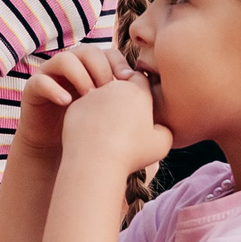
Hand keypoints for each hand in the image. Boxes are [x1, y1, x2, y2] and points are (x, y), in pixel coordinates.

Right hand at [16, 46, 136, 158]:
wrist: (59, 153)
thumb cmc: (93, 135)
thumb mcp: (115, 120)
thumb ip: (136, 110)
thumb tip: (166, 106)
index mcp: (94, 71)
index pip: (109, 54)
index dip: (119, 64)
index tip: (128, 83)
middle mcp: (73, 68)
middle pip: (88, 50)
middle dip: (101, 68)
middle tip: (107, 90)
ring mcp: (52, 76)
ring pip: (64, 59)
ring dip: (79, 75)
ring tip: (88, 96)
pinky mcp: (33, 90)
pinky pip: (41, 80)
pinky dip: (54, 88)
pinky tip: (67, 103)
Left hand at [58, 72, 173, 175]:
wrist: (95, 161)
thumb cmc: (131, 154)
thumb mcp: (161, 145)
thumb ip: (165, 130)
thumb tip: (160, 127)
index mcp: (137, 92)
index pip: (141, 79)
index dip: (142, 92)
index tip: (141, 108)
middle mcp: (114, 87)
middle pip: (120, 85)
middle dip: (122, 99)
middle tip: (124, 119)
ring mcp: (92, 96)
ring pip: (101, 96)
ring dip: (105, 108)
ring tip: (108, 130)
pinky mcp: (76, 106)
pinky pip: (85, 108)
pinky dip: (89, 118)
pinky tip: (92, 136)